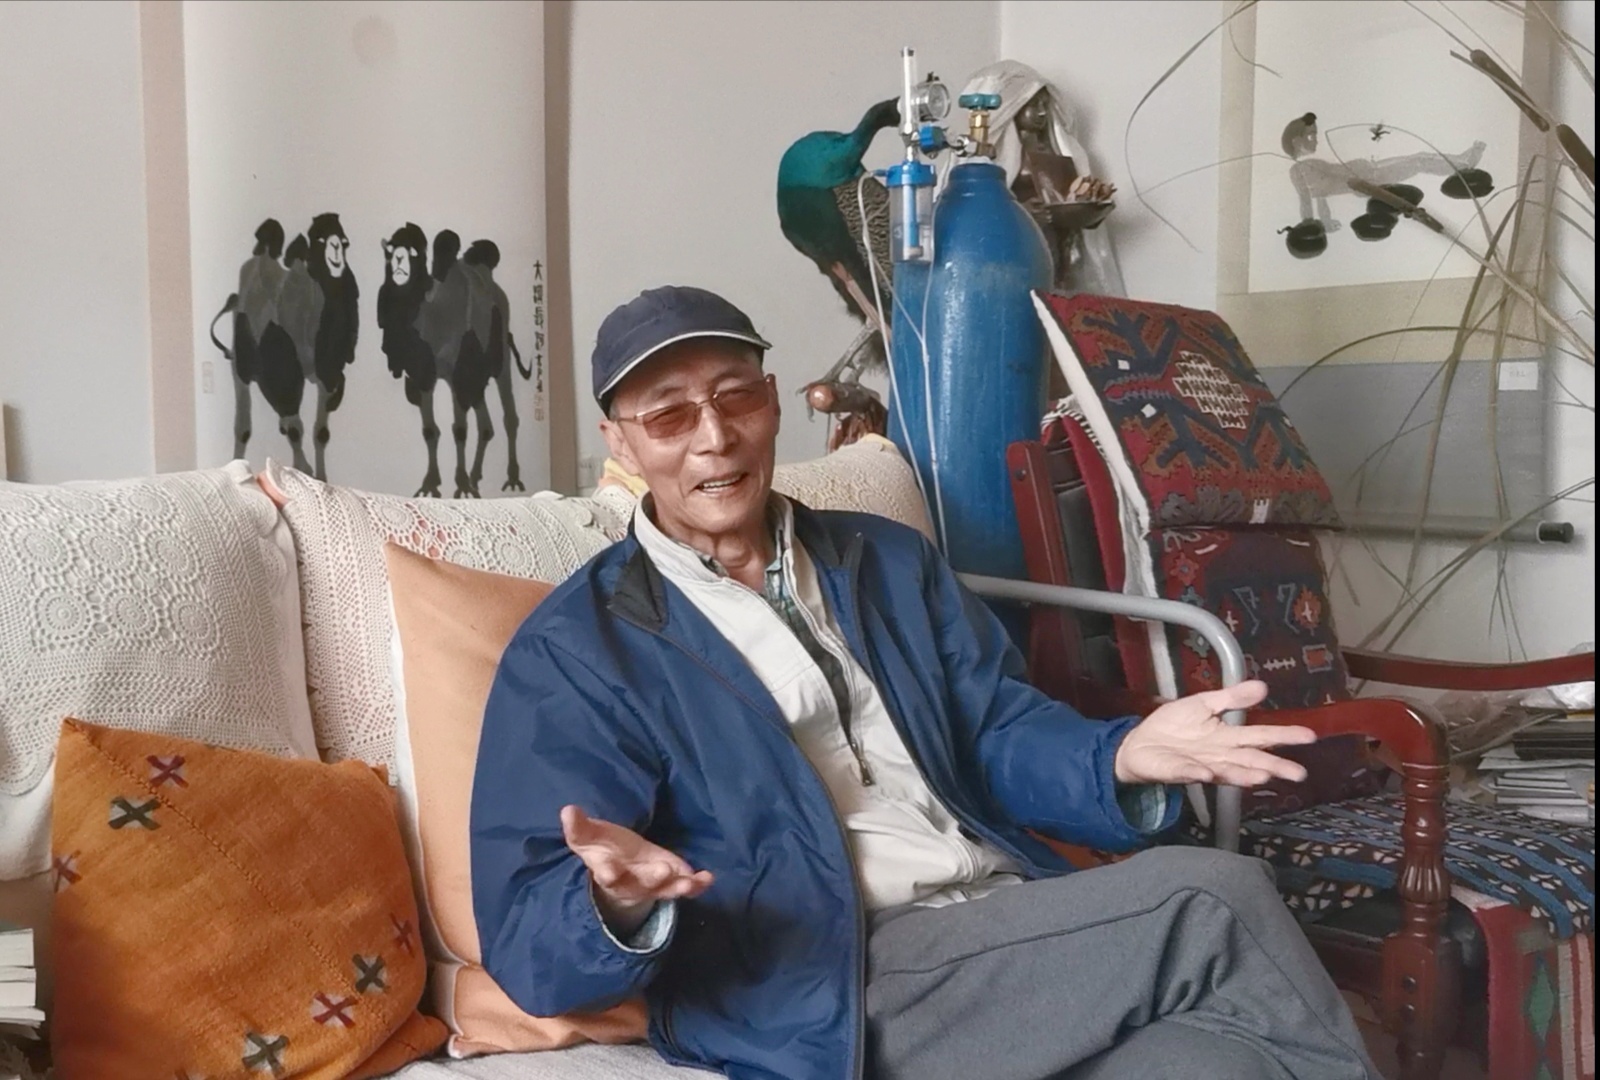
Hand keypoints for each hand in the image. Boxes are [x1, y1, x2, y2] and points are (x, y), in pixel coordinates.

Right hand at [560, 805, 713, 936]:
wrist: (617, 868)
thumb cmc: (601, 847)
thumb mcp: (587, 836)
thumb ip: (578, 827)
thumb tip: (567, 809)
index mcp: (608, 870)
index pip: (607, 874)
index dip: (608, 872)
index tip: (609, 870)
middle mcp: (631, 884)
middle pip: (641, 885)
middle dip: (653, 879)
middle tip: (663, 871)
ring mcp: (652, 886)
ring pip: (665, 890)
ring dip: (678, 886)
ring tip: (690, 882)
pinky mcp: (670, 883)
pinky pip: (685, 888)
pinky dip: (697, 885)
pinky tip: (708, 877)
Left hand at [1113, 680, 1315, 786]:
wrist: (1140, 743)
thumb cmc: (1174, 726)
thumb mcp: (1203, 704)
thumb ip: (1231, 698)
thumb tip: (1263, 686)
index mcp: (1227, 737)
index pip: (1261, 736)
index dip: (1284, 736)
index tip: (1309, 735)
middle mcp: (1220, 755)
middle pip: (1251, 760)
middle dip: (1274, 766)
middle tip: (1299, 772)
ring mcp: (1201, 765)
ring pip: (1227, 771)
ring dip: (1243, 774)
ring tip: (1263, 776)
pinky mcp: (1178, 771)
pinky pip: (1189, 772)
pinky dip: (1197, 772)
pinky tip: (1207, 773)